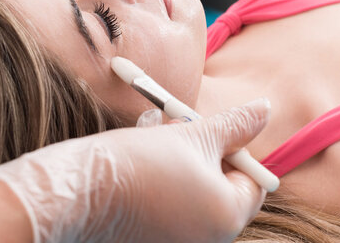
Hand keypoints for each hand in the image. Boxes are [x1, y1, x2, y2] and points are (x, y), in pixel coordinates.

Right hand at [0, 99, 270, 242]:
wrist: (75, 192)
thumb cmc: (138, 164)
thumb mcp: (191, 136)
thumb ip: (233, 126)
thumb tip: (264, 110)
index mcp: (226, 218)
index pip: (251, 182)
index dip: (235, 148)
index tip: (212, 127)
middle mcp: (204, 239)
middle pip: (216, 184)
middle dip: (199, 146)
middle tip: (179, 122)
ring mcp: (173, 242)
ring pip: (187, 189)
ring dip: (175, 153)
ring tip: (151, 127)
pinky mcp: (146, 238)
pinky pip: (165, 204)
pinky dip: (157, 177)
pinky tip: (137, 148)